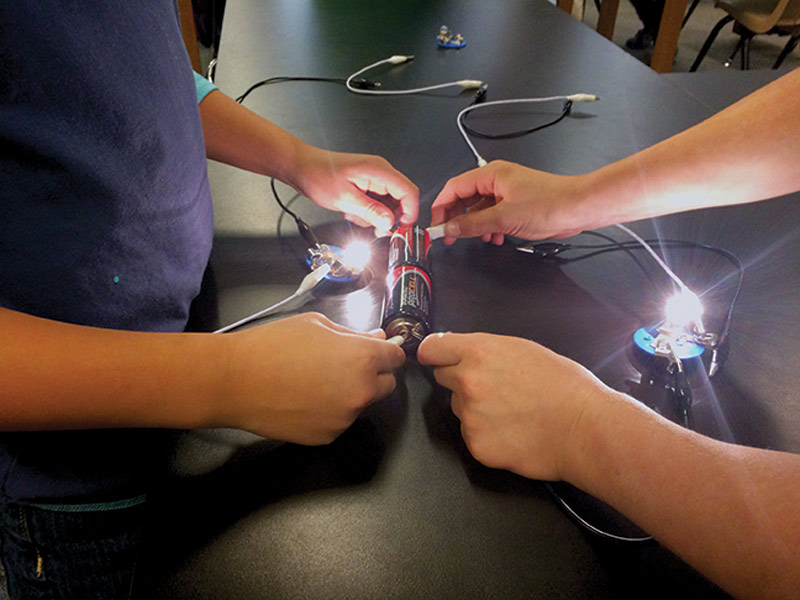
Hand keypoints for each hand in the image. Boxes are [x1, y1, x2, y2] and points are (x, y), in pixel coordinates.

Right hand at [220, 313, 405, 443]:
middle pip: (386, 385)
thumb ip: (353, 334)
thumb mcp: (316, 324)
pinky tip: (304, 399)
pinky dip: (329, 412)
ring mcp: (345, 418)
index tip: (375, 350)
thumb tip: (377, 337)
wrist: (235, 381)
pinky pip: (339, 421)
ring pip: (360, 404)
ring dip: (348, 393)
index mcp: (363, 359)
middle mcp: (361, 392)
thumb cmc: (272, 346)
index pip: (395, 358)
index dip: (385, 351)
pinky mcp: (328, 436)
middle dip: (372, 374)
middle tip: (341, 364)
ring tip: (313, 381)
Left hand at [293, 147, 418, 235]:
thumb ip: (370, 211)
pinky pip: (378, 202)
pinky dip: (369, 211)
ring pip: (389, 203)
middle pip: (402, 199)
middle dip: (391, 218)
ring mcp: (374, 178)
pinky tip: (353, 211)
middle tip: (377, 229)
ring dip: (376, 216)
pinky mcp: (367, 184)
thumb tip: (390, 222)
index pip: (409, 192)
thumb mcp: (345, 199)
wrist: (302, 167)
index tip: (402, 228)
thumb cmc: (318, 175)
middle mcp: (380, 172)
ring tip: (356, 215)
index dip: (409, 213)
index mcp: (379, 171)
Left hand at [417, 332, 608, 480]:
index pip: (432, 350)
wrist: (584, 428)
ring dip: (475, 409)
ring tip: (512, 411)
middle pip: (443, 378)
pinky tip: (512, 431)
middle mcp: (468, 382)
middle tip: (493, 388)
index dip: (435, 354)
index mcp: (479, 352)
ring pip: (459, 408)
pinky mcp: (476, 444)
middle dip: (460, 381)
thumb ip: (486, 349)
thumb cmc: (565, 387)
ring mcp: (469, 416)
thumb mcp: (524, 350)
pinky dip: (486, 434)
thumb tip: (460, 350)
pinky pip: (471, 434)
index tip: (437, 358)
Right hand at [431, 160, 586, 244]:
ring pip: (478, 208)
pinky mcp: (516, 203)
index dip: (441, 207)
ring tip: (477, 238)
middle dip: (456, 218)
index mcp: (491, 174)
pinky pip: (493, 214)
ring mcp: (507, 192)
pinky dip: (489, 227)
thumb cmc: (550, 204)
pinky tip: (496, 237)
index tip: (436, 226)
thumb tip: (450, 229)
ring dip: (475, 225)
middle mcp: (497, 180)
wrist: (578, 208)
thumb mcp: (504, 218)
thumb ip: (473, 224)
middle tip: (450, 236)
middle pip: (464, 198)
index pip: (454, 188)